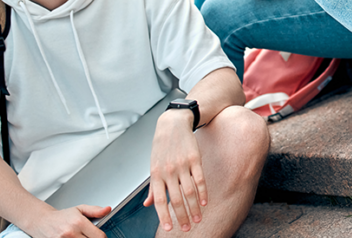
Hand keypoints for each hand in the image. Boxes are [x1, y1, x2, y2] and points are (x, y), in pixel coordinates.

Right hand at [28, 205, 108, 237]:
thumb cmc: (62, 217)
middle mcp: (71, 233)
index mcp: (79, 222)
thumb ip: (95, 210)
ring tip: (81, 237)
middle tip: (90, 237)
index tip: (102, 237)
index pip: (99, 236)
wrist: (42, 222)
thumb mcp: (80, 209)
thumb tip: (108, 209)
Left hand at [147, 110, 206, 231]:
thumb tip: (148, 204)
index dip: (164, 216)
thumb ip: (152, 186)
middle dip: (183, 216)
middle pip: (177, 199)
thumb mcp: (153, 165)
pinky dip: (203, 192)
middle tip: (188, 228)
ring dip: (194, 208)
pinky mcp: (194, 158)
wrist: (173, 123)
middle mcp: (168, 171)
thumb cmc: (161, 146)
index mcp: (156, 174)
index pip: (160, 200)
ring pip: (189, 191)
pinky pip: (200, 179)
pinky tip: (204, 203)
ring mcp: (182, 165)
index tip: (170, 228)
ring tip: (198, 219)